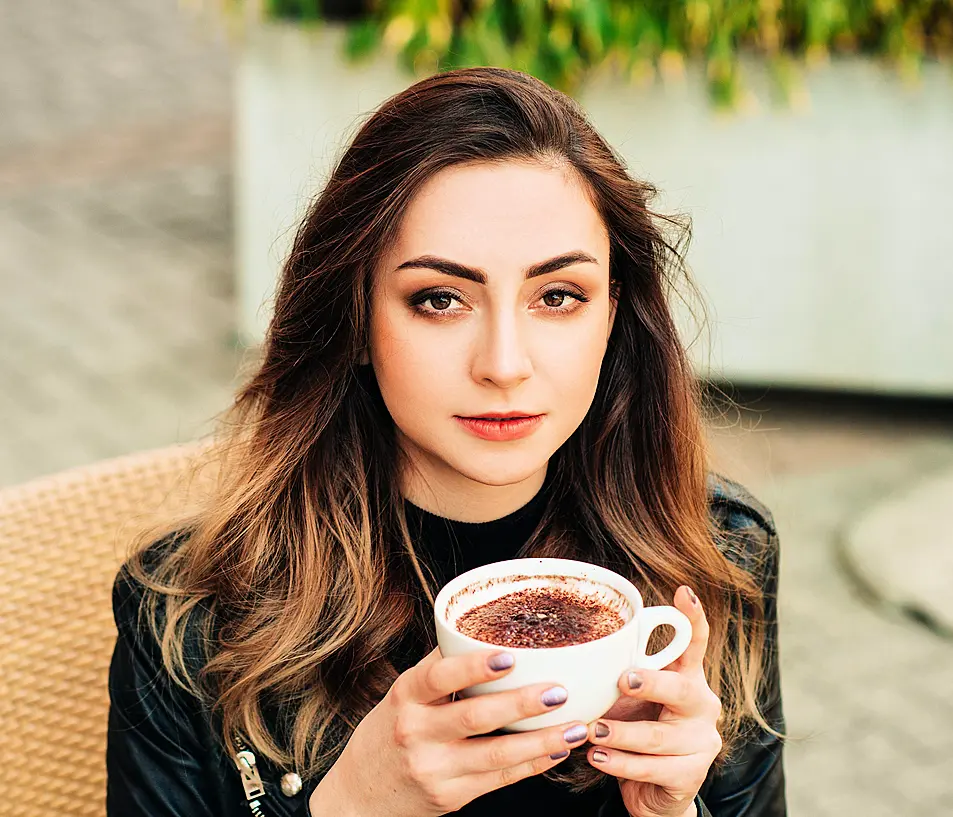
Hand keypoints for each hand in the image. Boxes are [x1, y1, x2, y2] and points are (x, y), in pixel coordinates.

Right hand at [313, 647, 589, 816]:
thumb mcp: (401, 694)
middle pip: (474, 717)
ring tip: (576, 726)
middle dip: (521, 704)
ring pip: (495, 755)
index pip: (438, 677)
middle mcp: (417, 733)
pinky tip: (556, 750)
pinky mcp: (451, 797)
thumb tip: (481, 628)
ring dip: (541, 741)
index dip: (474, 667)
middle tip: (558, 690)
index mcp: (405, 697)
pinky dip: (532, 765)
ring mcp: (434, 769)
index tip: (509, 656)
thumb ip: (438, 667)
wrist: (360, 796)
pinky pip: (499, 780)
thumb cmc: (388, 733)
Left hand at [584, 586, 721, 816]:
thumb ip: (617, 675)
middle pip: (681, 689)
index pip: (695, 644)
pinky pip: (652, 768)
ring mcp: (701, 742)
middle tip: (623, 680)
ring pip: (658, 736)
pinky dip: (620, 763)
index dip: (692, 619)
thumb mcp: (627, 698)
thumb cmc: (635, 730)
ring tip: (592, 731)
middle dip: (652, 683)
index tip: (684, 592)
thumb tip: (577, 650)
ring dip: (621, 733)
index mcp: (687, 678)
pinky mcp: (691, 775)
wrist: (651, 791)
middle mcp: (702, 706)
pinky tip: (598, 758)